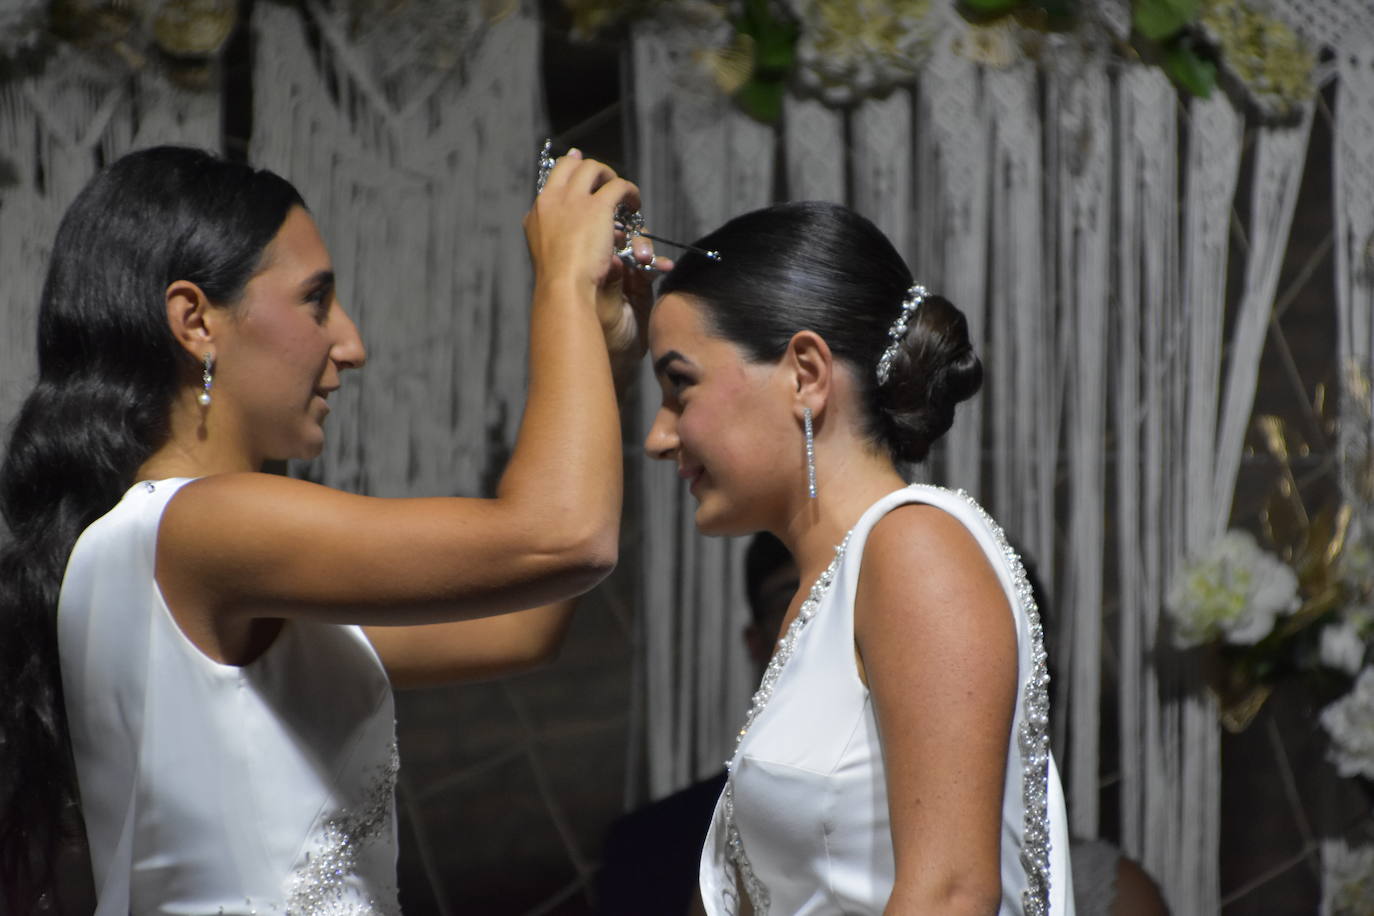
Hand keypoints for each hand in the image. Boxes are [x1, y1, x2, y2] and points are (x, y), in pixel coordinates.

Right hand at [523, 151, 638, 294]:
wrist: (562, 288)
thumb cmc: (556, 283)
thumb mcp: (545, 256)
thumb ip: (551, 239)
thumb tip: (562, 236)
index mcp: (538, 213)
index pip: (552, 180)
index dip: (568, 170)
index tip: (578, 162)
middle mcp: (551, 200)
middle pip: (570, 165)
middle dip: (590, 168)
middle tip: (606, 179)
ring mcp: (573, 200)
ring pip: (594, 169)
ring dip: (610, 177)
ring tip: (622, 194)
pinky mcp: (597, 206)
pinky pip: (619, 186)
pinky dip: (630, 191)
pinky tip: (634, 203)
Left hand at [598, 237, 673, 387]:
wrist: (616, 361)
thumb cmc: (599, 335)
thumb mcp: (602, 306)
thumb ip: (612, 281)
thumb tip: (615, 258)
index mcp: (584, 268)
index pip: (594, 237)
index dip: (607, 228)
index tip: (618, 227)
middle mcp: (603, 268)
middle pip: (619, 239)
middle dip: (630, 238)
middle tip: (634, 248)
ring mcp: (624, 277)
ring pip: (637, 250)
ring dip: (646, 250)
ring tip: (648, 259)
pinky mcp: (642, 287)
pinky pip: (652, 268)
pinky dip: (659, 264)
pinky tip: (664, 266)